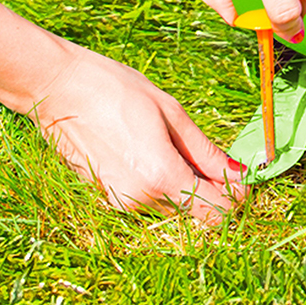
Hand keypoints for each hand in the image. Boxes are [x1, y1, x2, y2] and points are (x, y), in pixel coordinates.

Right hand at [25, 44, 247, 222]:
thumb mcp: (173, 113)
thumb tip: (240, 172)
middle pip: (195, 215)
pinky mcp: (108, 197)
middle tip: (226, 162)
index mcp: (160, 177)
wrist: (60, 89)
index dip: (237, 196)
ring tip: (193, 151)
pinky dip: (169, 185)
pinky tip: (167, 153)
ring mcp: (120, 202)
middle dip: (217, 193)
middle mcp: (140, 200)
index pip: (214, 211)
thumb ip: (206, 150)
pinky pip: (151, 200)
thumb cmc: (118, 91)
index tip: (245, 174)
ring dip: (192, 189)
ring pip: (174, 209)